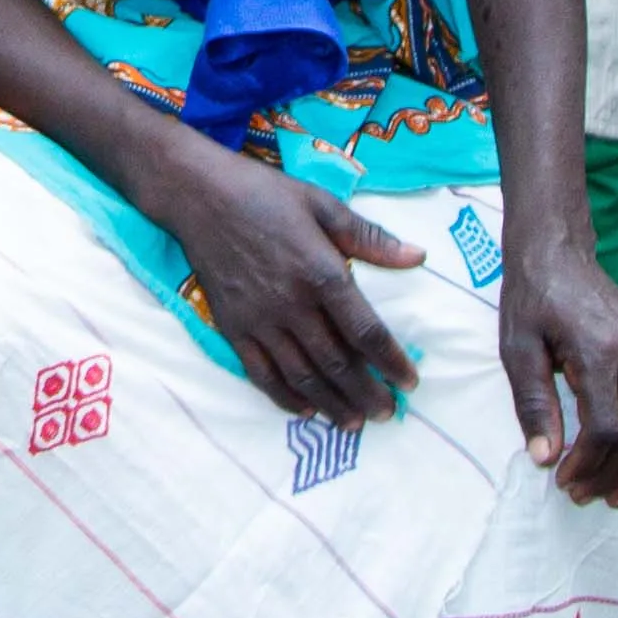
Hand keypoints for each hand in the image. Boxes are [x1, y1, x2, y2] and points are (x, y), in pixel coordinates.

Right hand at [157, 146, 423, 424]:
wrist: (199, 196)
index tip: (409, 383)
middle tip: (387, 414)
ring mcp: (260, 321)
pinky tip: (306, 409)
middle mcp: (293, 305)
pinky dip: (286, 397)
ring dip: (332, 404)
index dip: (391, 362)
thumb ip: (370, 238)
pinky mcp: (233, 328)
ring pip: (302, 377)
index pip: (366, 332)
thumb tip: (418, 257)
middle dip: (367, 394)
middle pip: (337, 364)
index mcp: (321, 274)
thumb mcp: (323, 204)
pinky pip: (262, 374)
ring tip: (354, 422)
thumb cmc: (265, 195)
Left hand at [497, 240, 617, 502]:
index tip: (562, 481)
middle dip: (612, 475)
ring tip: (612, 493)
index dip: (587, 465)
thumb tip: (544, 459)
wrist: (559, 253)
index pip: (607, 429)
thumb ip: (532, 404)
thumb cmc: (531, 299)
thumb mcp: (517, 349)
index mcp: (601, 351)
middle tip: (583, 495)